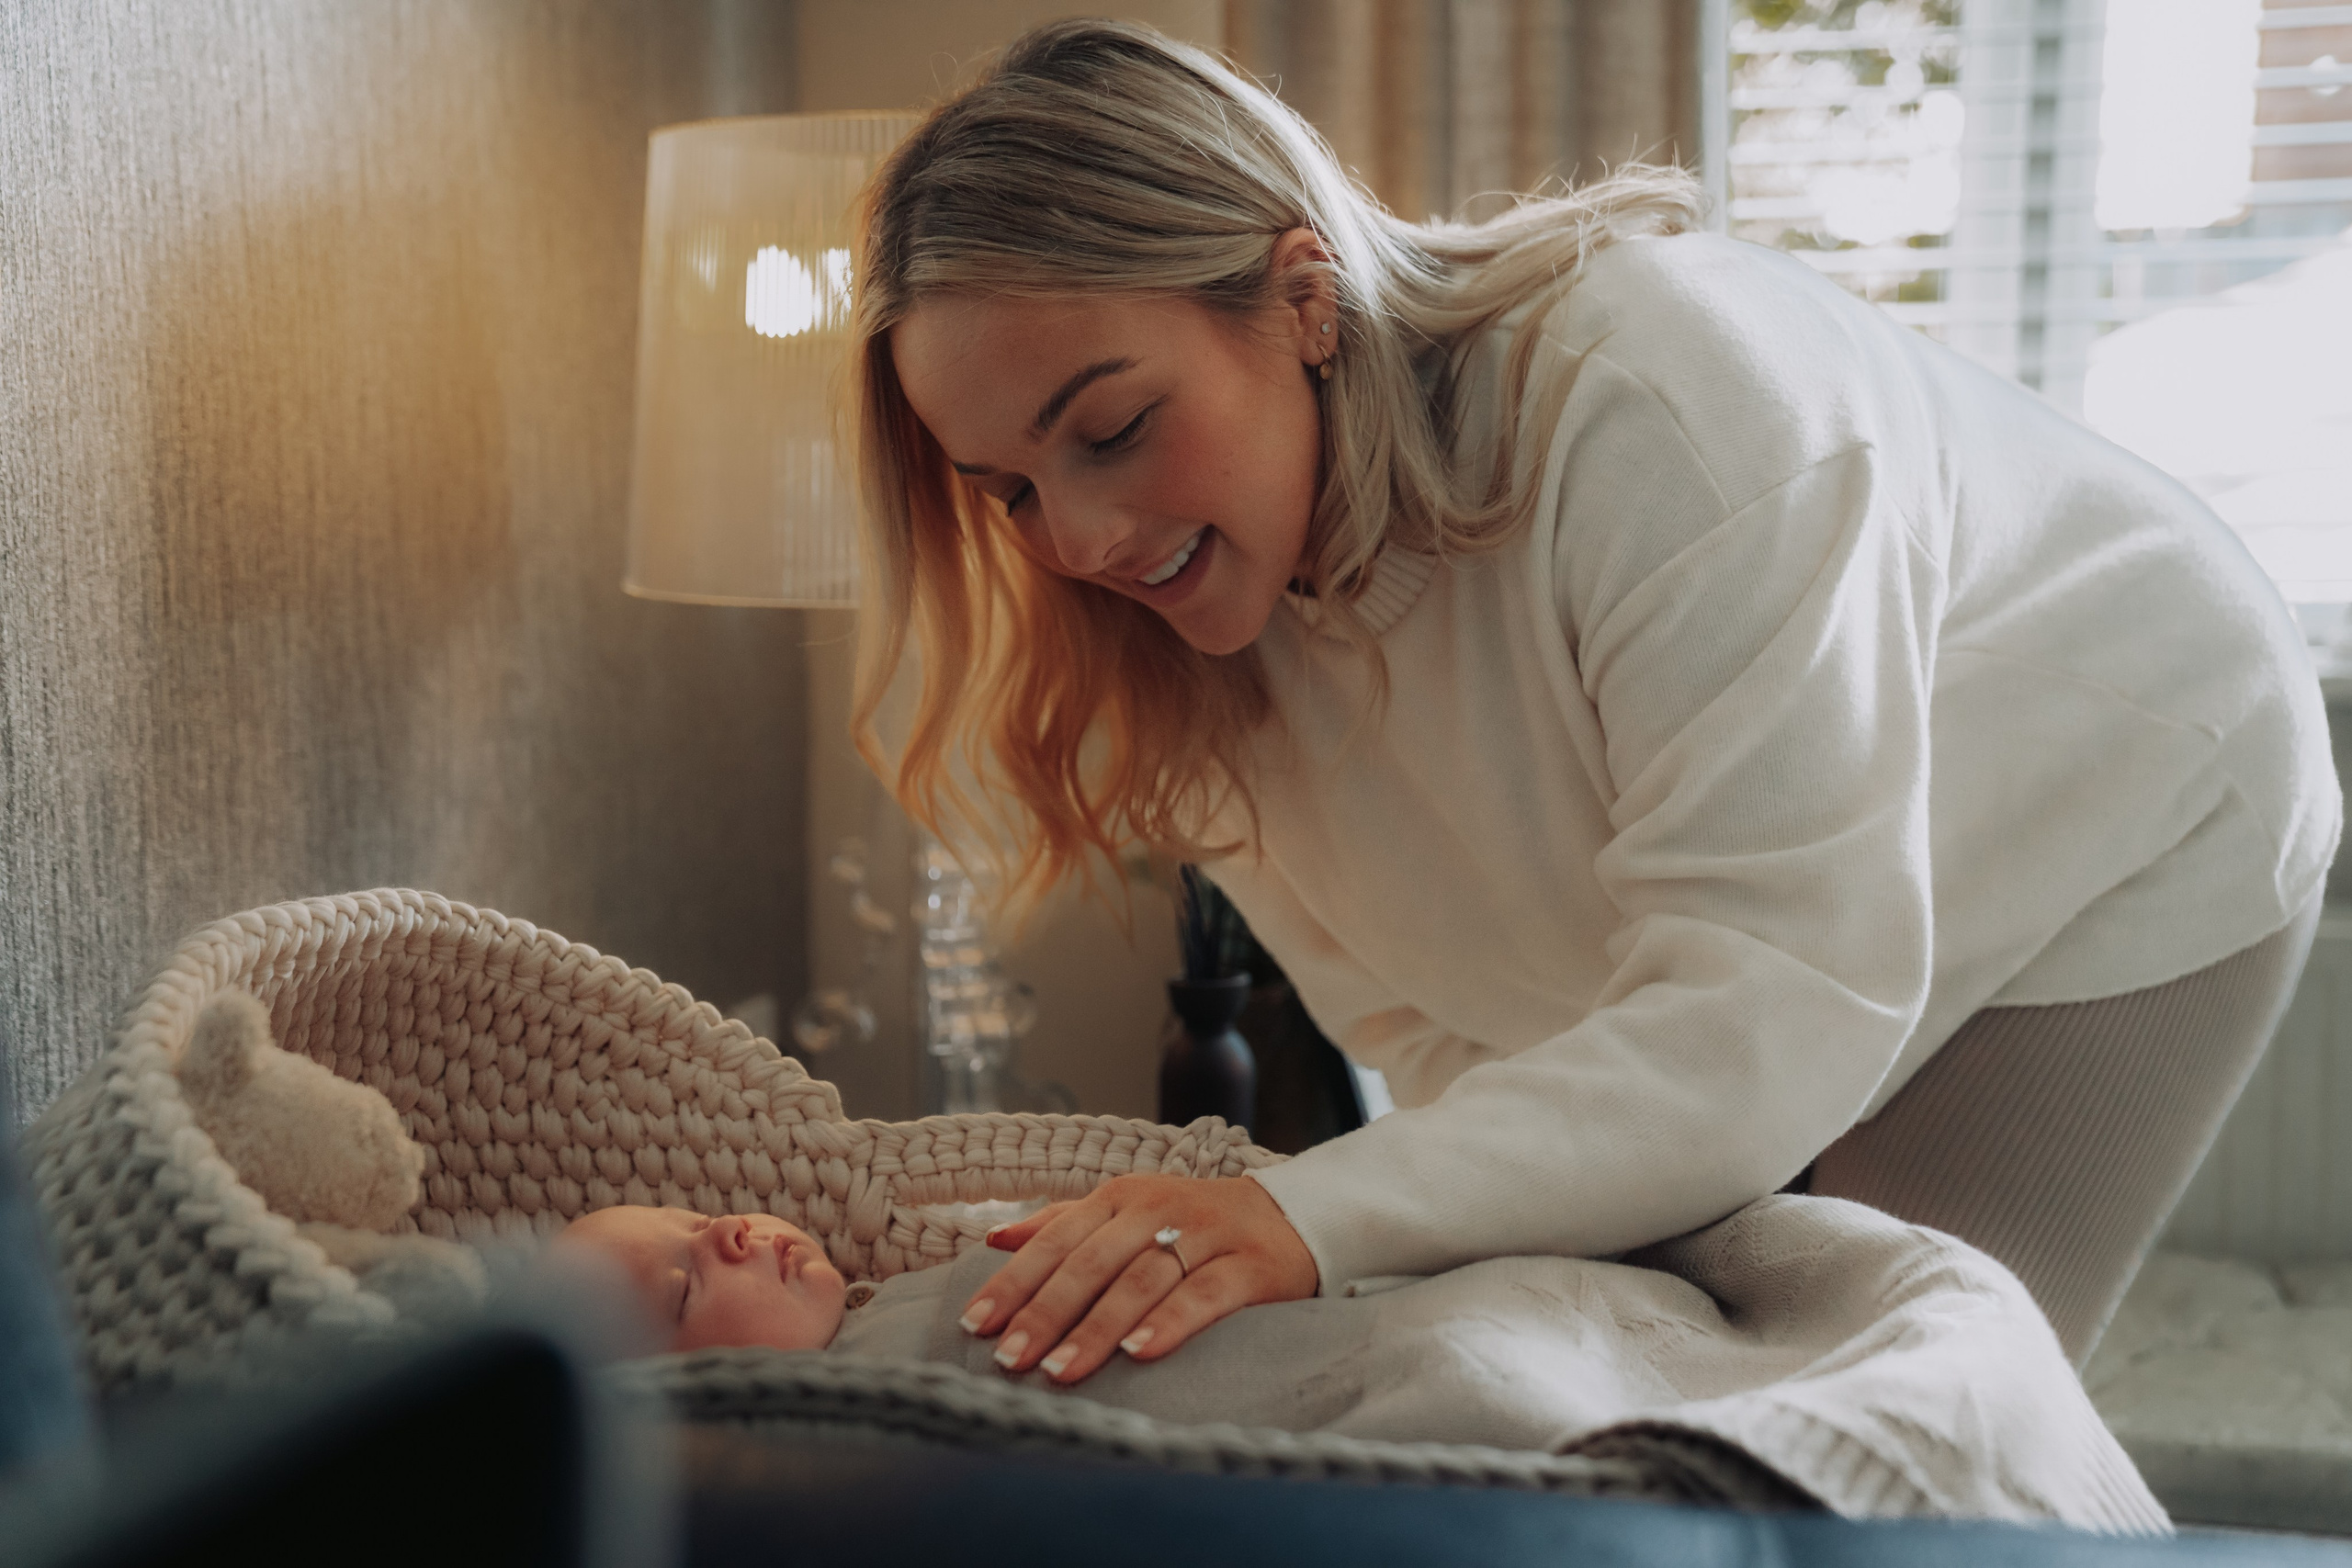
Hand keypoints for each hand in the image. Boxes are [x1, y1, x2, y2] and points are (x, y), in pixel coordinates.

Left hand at [959, 1173, 1317, 1383]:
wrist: (1292, 1216)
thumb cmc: (1193, 1223)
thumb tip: (992, 1238)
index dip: (1014, 1282)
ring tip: (1059, 1371)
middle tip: (1009, 1359)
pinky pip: (1205, 1295)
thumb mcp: (1128, 1213)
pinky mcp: (1250, 1265)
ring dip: (1096, 1327)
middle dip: (1045, 1313)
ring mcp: (1205, 1234)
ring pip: (1141, 1280)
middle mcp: (1158, 1209)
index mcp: (1120, 1198)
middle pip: (1091, 1262)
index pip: (1056, 1240)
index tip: (975, 1324)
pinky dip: (1171, 1322)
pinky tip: (1139, 1353)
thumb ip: (1062, 1223)